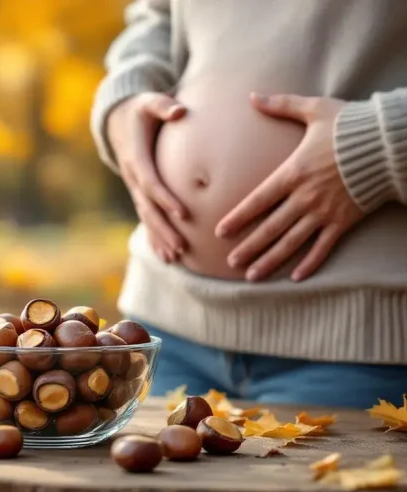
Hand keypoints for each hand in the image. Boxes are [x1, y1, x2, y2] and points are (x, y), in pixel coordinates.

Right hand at [108, 93, 188, 262]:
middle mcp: (133, 177)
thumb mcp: (149, 101)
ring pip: (147, 218)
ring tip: (175, 258)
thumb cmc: (139, 109)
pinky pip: (146, 218)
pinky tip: (166, 255)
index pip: (152, 184)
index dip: (166, 199)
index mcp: (137, 158)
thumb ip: (164, 105)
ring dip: (160, 238)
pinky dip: (155, 237)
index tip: (184, 214)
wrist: (116, 120)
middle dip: (164, 229)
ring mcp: (134, 188)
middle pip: (149, 209)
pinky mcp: (138, 193)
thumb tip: (180, 112)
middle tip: (181, 248)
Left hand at [215, 93, 363, 281]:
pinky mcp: (345, 221)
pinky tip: (295, 277)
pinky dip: (310, 263)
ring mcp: (325, 212)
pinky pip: (324, 247)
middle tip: (230, 263)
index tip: (220, 232)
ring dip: (271, 260)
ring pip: (292, 242)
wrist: (392, 142)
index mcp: (293, 173)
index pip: (257, 201)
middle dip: (249, 247)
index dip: (238, 218)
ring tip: (252, 275)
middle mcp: (305, 197)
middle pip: (270, 228)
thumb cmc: (351, 125)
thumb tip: (252, 96)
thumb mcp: (314, 110)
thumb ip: (281, 105)